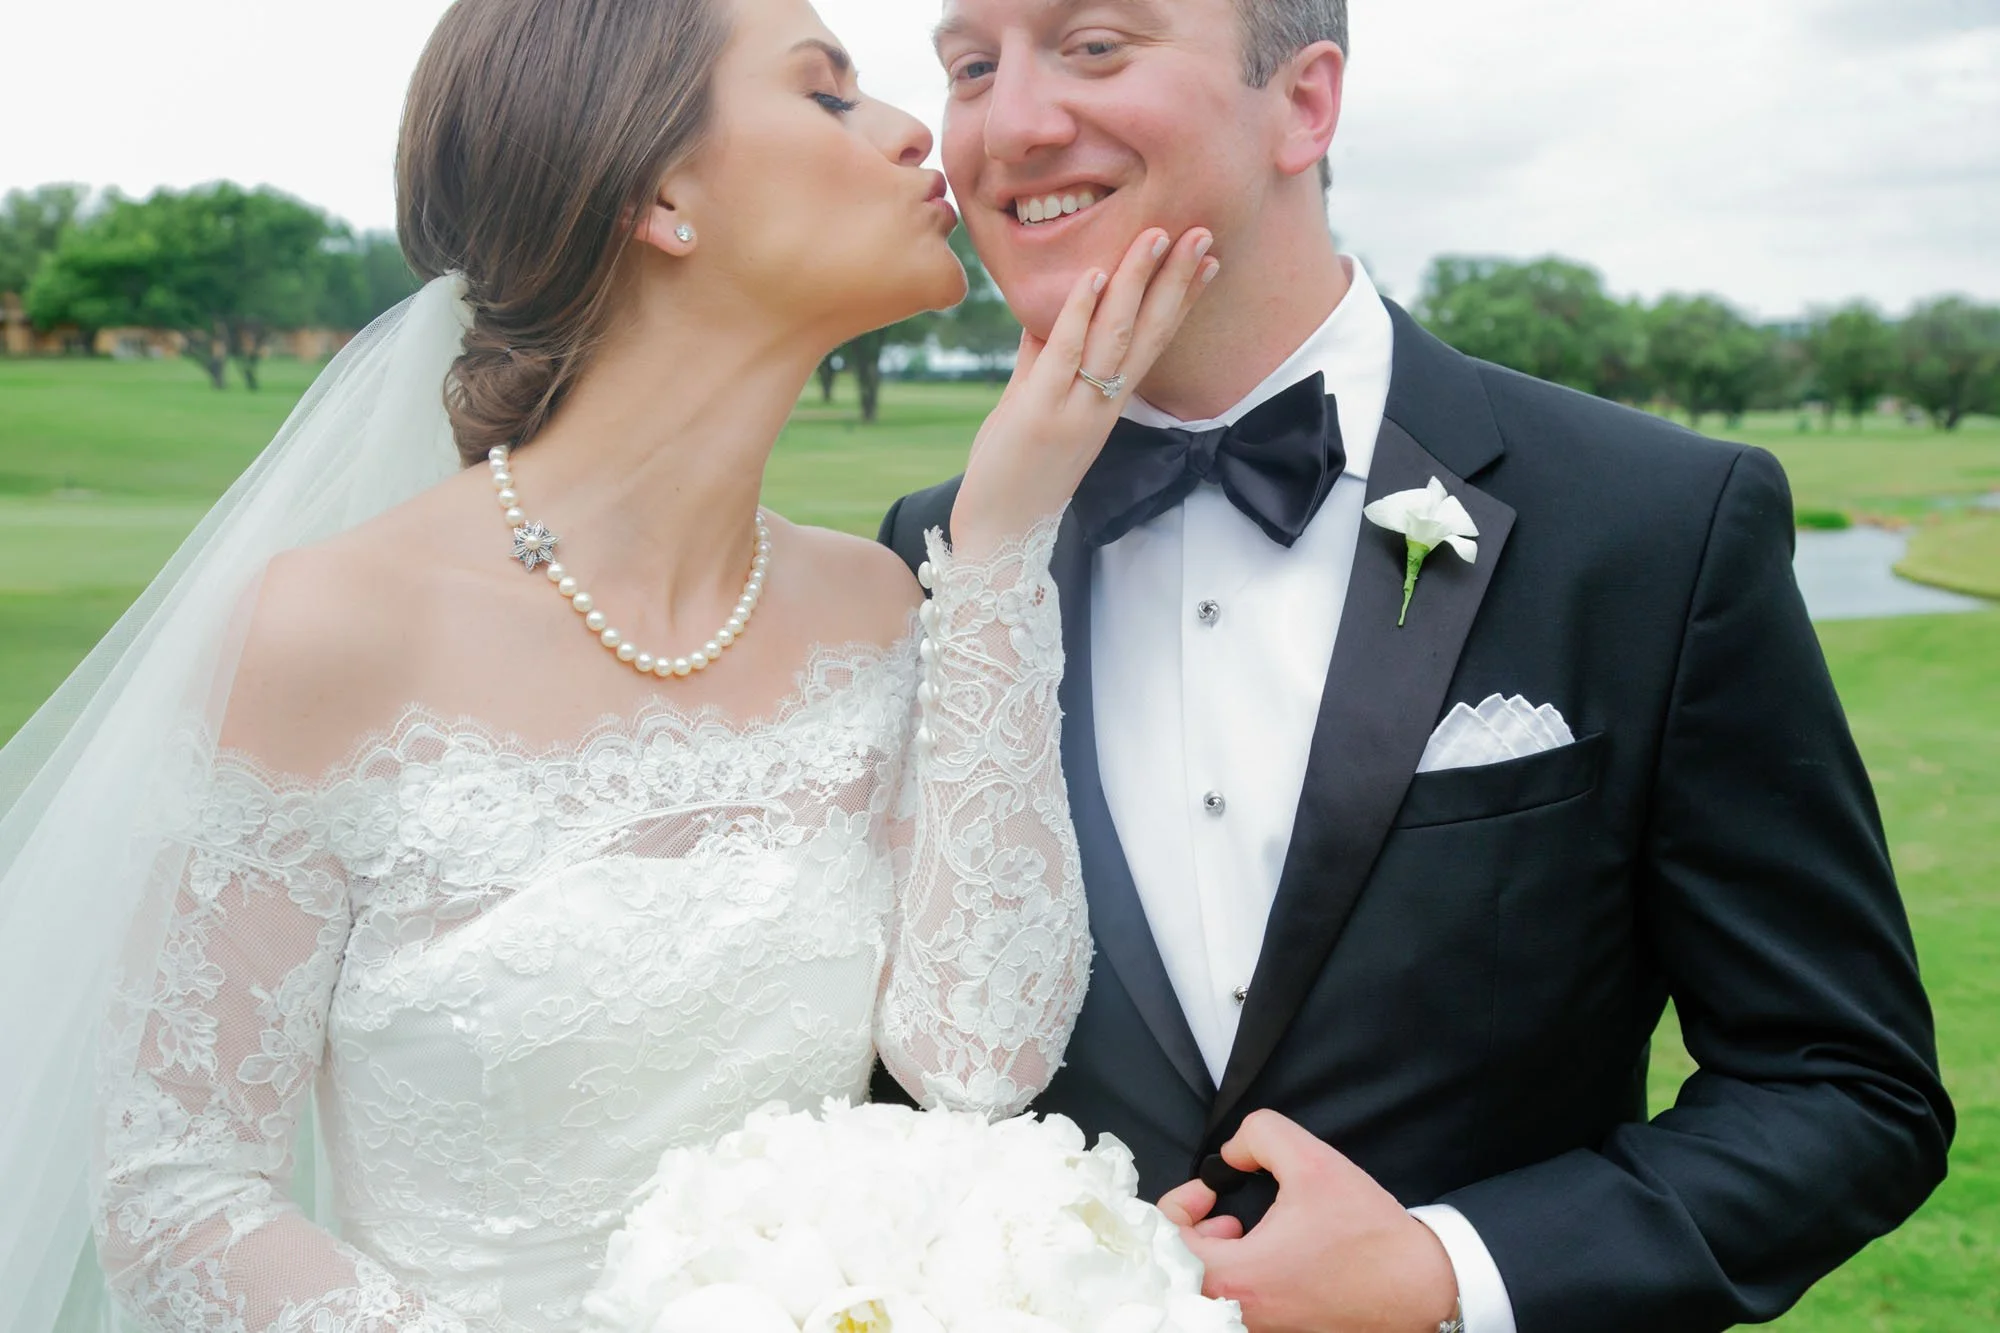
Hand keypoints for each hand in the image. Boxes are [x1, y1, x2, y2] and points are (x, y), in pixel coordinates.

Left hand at [949, 227, 1217, 557]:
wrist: (1000, 533)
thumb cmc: (1016, 472)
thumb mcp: (1031, 405)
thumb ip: (1040, 360)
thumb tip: (1046, 316)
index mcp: (1106, 404)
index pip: (1153, 341)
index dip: (1181, 300)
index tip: (1208, 260)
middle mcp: (1101, 405)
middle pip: (1147, 333)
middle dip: (1174, 280)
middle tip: (1202, 232)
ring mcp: (1073, 409)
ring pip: (1114, 337)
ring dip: (1136, 283)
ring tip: (1155, 237)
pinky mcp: (1038, 413)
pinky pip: (1065, 356)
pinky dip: (1079, 315)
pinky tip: (1094, 277)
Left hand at [1157, 1110, 1459, 1332]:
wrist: (1420, 1290)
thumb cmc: (1368, 1234)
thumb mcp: (1312, 1159)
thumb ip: (1258, 1136)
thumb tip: (1230, 1153)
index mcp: (1236, 1278)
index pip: (1165, 1243)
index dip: (1178, 1204)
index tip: (1209, 1190)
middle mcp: (1240, 1314)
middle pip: (1180, 1270)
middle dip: (1194, 1229)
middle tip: (1224, 1209)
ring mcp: (1260, 1330)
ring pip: (1207, 1290)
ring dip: (1213, 1254)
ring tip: (1243, 1230)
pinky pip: (1234, 1305)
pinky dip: (1236, 1278)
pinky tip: (1269, 1256)